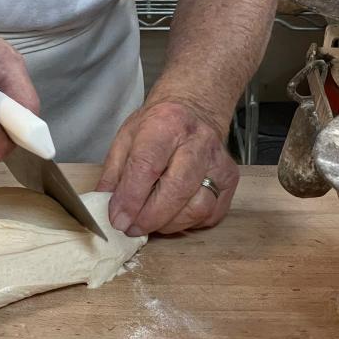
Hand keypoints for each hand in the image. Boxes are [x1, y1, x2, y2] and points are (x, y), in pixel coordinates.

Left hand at [96, 100, 238, 235]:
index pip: (146, 166)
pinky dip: (188, 223)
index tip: (118, 220)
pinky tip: (172, 215)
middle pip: (176, 190)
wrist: (195, 109)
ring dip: (169, 224)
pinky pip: (211, 214)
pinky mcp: (230, 179)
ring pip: (197, 207)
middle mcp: (197, 141)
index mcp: (165, 124)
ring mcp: (218, 161)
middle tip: (131, 228)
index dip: (130, 199)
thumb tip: (107, 208)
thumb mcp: (126, 139)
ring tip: (150, 222)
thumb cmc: (157, 126)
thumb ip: (114, 174)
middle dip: (149, 218)